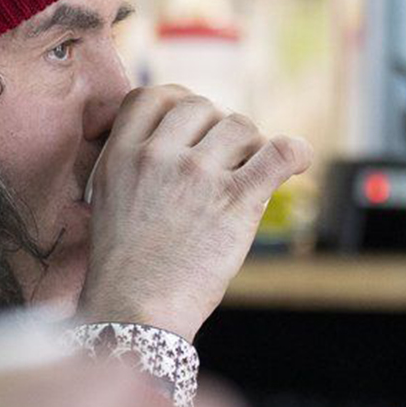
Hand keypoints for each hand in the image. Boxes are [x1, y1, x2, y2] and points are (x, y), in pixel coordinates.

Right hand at [79, 85, 312, 340]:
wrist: (136, 311)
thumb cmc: (123, 267)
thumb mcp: (108, 198)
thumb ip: (132, 160)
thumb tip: (172, 134)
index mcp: (122, 153)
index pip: (155, 95)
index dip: (179, 103)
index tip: (193, 125)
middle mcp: (159, 155)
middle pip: (202, 106)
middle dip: (216, 129)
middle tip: (220, 162)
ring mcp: (198, 174)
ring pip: (241, 126)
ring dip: (249, 147)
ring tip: (245, 176)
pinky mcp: (235, 199)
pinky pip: (278, 153)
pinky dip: (294, 152)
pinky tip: (297, 160)